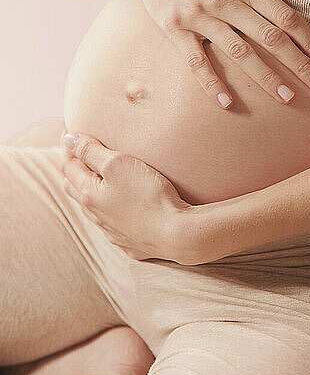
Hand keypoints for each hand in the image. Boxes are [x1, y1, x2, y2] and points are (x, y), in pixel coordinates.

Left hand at [60, 131, 192, 262]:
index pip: (69, 166)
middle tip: (77, 153)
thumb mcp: (117, 164)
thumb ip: (91, 151)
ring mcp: (112, 231)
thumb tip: (68, 139)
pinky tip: (118, 209)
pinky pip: (112, 225)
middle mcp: (96, 215)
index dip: (68, 147)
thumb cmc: (148, 195)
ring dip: (89, 192)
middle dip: (73, 169)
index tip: (69, 132)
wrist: (177, 235)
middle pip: (75, 188)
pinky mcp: (130, 242)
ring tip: (95, 179)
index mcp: (89, 194)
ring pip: (92, 209)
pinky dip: (108, 211)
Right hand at [123, 0, 309, 107]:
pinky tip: (227, 103)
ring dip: (264, 76)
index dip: (309, 41)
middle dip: (298, 64)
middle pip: (269, 37)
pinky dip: (211, 82)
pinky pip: (196, 60)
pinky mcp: (176, 29)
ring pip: (238, 52)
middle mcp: (225, 0)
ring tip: (286, 97)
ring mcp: (200, 16)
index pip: (285, 16)